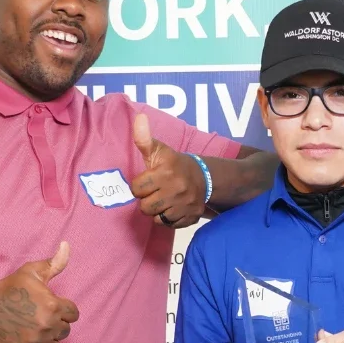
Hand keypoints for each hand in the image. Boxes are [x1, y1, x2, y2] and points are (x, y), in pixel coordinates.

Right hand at [0, 242, 80, 342]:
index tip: (51, 307)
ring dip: (47, 339)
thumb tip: (67, 245)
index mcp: (53, 306)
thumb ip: (54, 263)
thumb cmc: (8, 289)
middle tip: (38, 317)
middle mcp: (47, 327)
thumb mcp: (31, 272)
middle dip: (55, 324)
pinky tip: (25, 339)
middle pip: (64, 331)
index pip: (73, 315)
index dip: (63, 310)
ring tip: (33, 329)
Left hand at [128, 114, 205, 228]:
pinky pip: (169, 225)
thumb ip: (144, 138)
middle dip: (147, 200)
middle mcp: (176, 189)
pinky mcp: (191, 217)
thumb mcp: (160, 150)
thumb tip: (139, 118)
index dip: (139, 186)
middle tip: (155, 192)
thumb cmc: (175, 164)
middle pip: (145, 207)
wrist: (206, 178)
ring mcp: (185, 205)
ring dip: (157, 210)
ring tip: (164, 200)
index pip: (137, 189)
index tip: (147, 181)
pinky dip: (168, 218)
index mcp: (166, 172)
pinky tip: (173, 207)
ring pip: (156, 218)